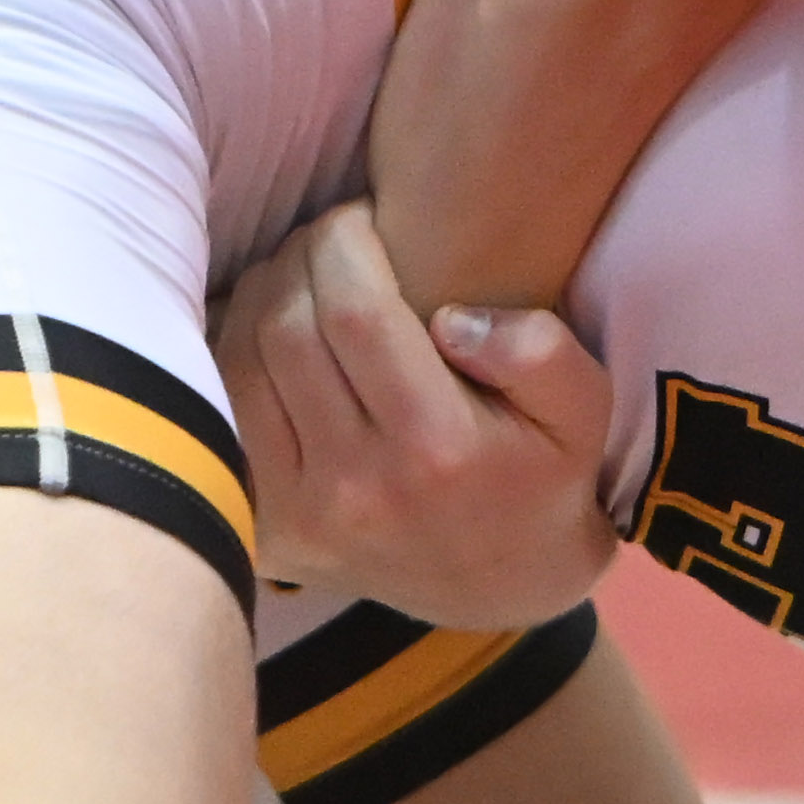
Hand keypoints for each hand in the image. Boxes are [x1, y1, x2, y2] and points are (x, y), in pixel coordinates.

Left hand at [216, 200, 621, 630]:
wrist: (498, 584)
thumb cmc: (539, 475)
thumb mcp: (581, 412)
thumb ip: (539, 353)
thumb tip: (454, 320)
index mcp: (435, 450)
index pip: (355, 311)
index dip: (344, 242)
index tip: (364, 219)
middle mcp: (356, 488)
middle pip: (286, 327)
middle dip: (300, 258)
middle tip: (332, 239)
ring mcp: (300, 515)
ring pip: (240, 362)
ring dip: (263, 296)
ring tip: (304, 276)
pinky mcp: (265, 527)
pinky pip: (223, 412)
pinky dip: (233, 353)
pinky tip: (272, 328)